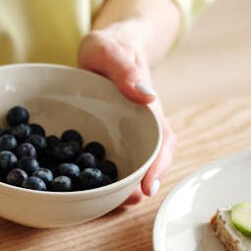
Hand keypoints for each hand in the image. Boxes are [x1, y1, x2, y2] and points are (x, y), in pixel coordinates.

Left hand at [77, 29, 176, 205]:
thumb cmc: (110, 46)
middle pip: (149, 162)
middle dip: (140, 186)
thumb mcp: (110, 48)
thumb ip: (124, 67)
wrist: (106, 47)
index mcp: (147, 108)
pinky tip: (88, 191)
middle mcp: (140, 127)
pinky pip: (107, 162)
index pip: (162, 141)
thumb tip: (147, 95)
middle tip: (126, 203)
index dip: (158, 166)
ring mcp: (124, 135)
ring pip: (129, 166)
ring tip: (108, 205)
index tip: (148, 187)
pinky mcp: (106, 139)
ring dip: (122, 187)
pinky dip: (102, 179)